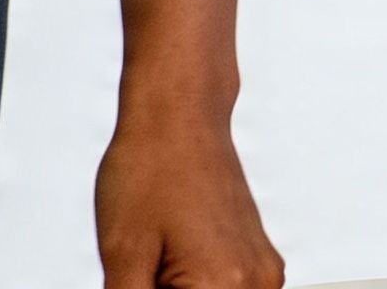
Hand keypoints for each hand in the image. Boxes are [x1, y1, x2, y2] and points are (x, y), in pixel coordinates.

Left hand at [96, 112, 282, 288]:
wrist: (180, 115)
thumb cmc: (148, 172)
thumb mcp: (122, 259)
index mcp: (223, 286)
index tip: (137, 284)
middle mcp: (258, 284)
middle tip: (143, 270)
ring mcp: (265, 272)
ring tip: (154, 266)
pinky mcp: (262, 262)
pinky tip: (170, 266)